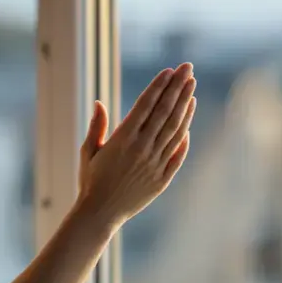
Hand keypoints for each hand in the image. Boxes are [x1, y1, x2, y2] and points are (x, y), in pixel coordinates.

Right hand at [76, 64, 196, 229]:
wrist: (100, 214)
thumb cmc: (90, 180)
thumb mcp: (88, 150)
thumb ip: (97, 126)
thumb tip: (99, 102)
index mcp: (123, 139)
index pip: (146, 104)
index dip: (159, 86)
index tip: (169, 70)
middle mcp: (142, 148)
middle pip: (165, 111)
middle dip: (178, 87)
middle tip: (187, 68)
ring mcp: (155, 163)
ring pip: (175, 129)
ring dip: (185, 106)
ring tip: (192, 88)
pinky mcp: (163, 178)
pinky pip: (178, 152)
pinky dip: (185, 135)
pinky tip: (189, 119)